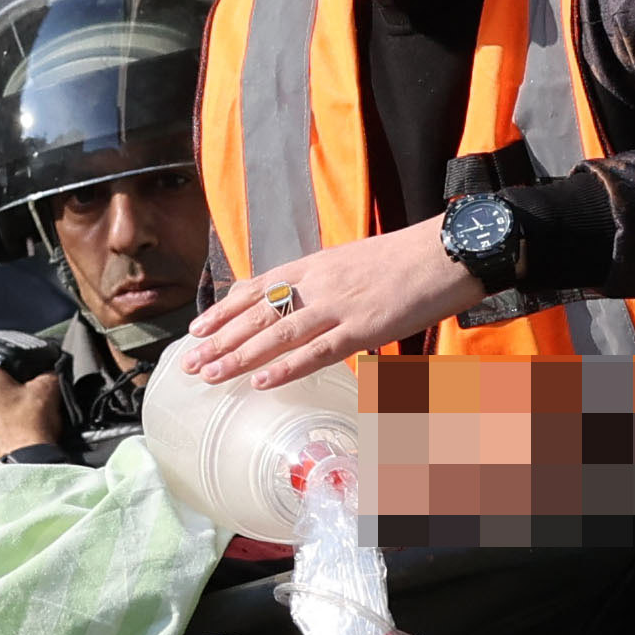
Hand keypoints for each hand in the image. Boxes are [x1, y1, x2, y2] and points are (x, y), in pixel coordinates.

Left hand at [180, 217, 483, 387]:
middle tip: (189, 363)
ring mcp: (338, 307)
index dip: (223, 311)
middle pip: (257, 315)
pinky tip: (261, 382)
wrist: (445, 252)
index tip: (196, 330)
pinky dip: (287, 368)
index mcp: (313, 266)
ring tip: (210, 374)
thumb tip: (292, 298)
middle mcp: (316, 285)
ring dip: (240, 357)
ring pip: (277, 335)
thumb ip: (318, 280)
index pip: (255, 288)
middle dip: (219, 340)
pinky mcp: (363, 329)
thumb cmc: (402, 260)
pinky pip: (317, 352)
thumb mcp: (348, 261)